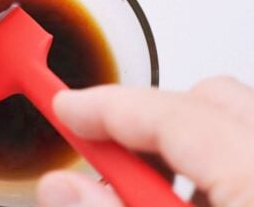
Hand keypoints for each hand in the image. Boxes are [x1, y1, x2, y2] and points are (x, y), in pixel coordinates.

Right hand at [37, 77, 253, 206]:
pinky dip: (201, 170)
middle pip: (209, 101)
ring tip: (134, 192)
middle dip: (142, 122)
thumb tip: (62, 188)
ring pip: (227, 125)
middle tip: (99, 156)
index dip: (105, 107)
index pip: (170, 113)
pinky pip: (242, 155)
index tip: (64, 107)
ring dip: (170, 149)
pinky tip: (175, 202)